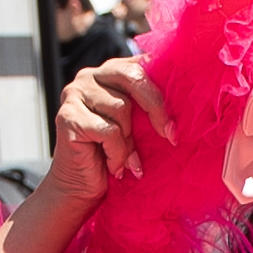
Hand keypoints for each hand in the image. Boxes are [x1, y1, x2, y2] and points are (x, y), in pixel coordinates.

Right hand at [5, 57, 177, 252]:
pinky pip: (109, 131)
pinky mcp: (67, 117)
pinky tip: (115, 167)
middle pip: (132, 77)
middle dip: (156, 107)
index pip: (139, 63)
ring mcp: (74, 94)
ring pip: (121, 107)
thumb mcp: (136, 126)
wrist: (81, 190)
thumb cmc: (113, 156)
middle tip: (170, 136)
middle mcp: (88, 76)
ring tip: (127, 159)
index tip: (178, 113)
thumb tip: (185, 98)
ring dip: (130, 141)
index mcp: (109, 72)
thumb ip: (148, 105)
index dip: (163, 85)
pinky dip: (117, 153)